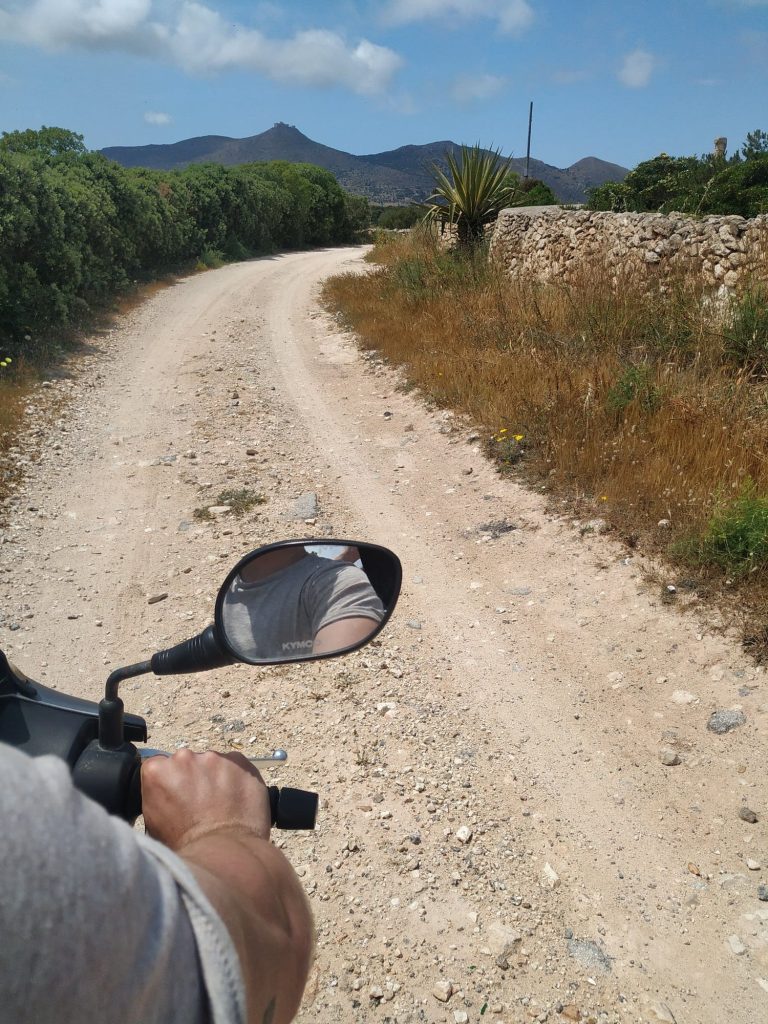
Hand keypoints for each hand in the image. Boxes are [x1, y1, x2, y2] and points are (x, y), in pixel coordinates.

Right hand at [141, 749, 271, 851]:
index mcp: (157, 771)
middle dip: (191, 778)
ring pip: (212, 764)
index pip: (159, 767)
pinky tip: (236, 801)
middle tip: (199, 804)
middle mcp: (184, 758)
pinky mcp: (240, 762)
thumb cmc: (186, 847)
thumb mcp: (153, 825)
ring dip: (214, 778)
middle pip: (186, 763)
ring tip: (220, 806)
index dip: (168, 783)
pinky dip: (236, 779)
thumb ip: (156, 798)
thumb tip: (164, 795)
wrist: (223, 854)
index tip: (176, 796)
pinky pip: (236, 766)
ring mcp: (214, 758)